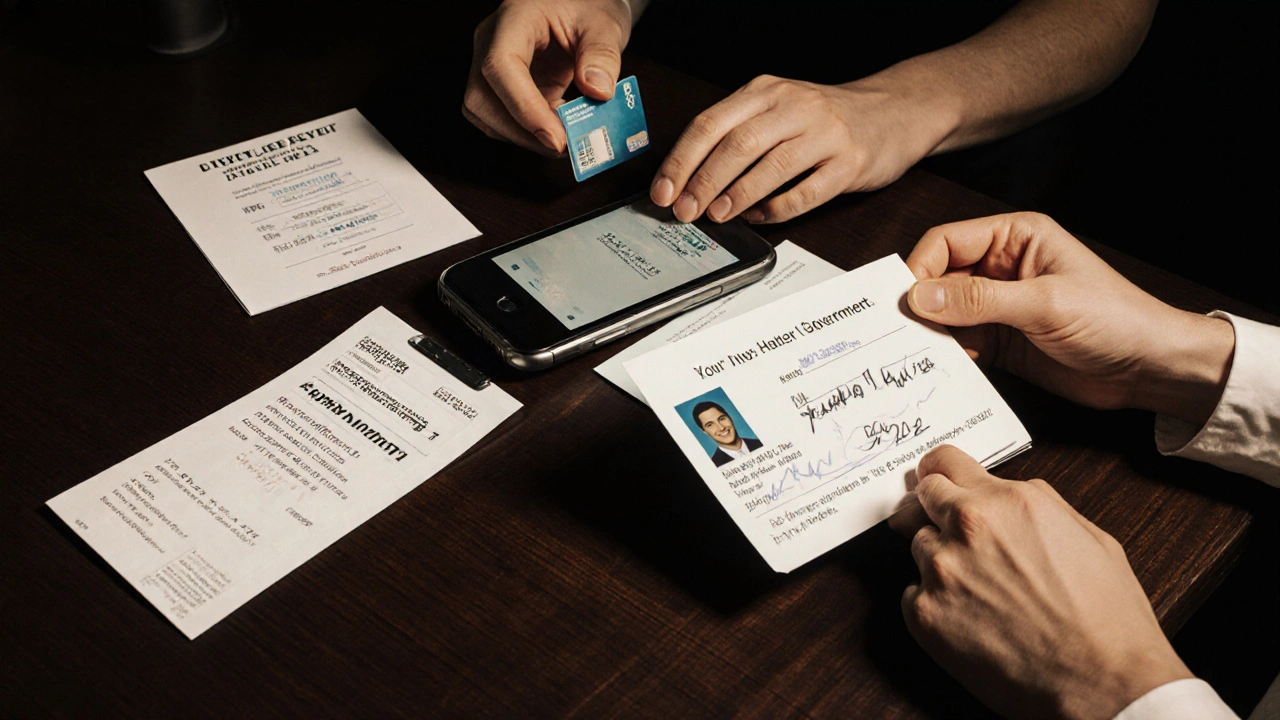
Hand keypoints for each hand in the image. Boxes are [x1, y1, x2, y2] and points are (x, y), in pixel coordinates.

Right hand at [463, 0, 633, 156]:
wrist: (582, 6)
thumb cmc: (588, 6)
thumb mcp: (605, 24)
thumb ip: (603, 55)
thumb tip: (597, 91)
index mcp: (513, 20)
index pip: (501, 66)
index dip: (524, 108)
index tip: (555, 137)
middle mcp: (493, 42)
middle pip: (481, 97)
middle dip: (520, 132)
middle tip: (563, 147)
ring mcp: (494, 66)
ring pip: (485, 114)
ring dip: (522, 137)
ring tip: (563, 140)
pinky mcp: (505, 87)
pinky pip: (503, 118)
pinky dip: (528, 134)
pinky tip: (557, 131)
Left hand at [649, 74, 951, 223]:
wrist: (896, 110)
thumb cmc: (826, 116)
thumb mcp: (778, 108)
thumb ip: (738, 133)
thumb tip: (687, 178)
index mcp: (766, 92)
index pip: (710, 124)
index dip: (682, 161)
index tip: (663, 191)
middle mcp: (794, 106)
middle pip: (736, 145)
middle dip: (702, 182)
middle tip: (684, 211)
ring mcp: (825, 133)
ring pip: (770, 167)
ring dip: (736, 196)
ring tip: (716, 216)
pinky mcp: (850, 162)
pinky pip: (807, 191)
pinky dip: (779, 208)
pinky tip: (761, 218)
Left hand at [889, 446, 1191, 719]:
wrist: (1102, 682)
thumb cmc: (1106, 617)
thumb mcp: (1087, 535)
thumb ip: (1035, 503)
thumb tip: (1005, 492)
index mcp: (1006, 503)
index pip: (943, 462)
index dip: (938, 471)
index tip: (932, 478)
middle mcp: (967, 529)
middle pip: (919, 500)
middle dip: (930, 510)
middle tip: (949, 532)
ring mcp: (940, 571)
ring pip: (919, 549)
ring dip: (940, 562)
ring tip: (984, 593)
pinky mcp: (925, 614)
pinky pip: (913, 594)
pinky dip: (935, 602)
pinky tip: (972, 620)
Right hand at [905, 213, 1234, 425]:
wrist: (1150, 368)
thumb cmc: (1114, 320)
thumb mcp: (1044, 304)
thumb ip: (980, 299)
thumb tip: (921, 296)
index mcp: (1015, 238)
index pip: (947, 242)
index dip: (920, 268)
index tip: (904, 302)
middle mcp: (1002, 267)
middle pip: (939, 277)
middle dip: (919, 303)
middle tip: (896, 332)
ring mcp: (999, 306)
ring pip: (945, 313)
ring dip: (929, 333)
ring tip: (913, 354)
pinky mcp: (1000, 342)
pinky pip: (959, 344)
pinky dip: (945, 355)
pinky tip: (938, 369)